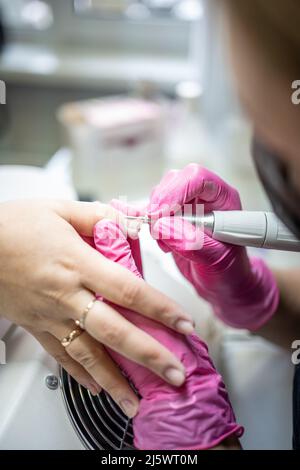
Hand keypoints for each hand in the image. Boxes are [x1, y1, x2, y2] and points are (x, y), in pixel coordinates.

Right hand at [0, 199, 194, 416]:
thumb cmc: (13, 225)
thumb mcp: (60, 209)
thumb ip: (100, 216)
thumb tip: (134, 223)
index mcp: (76, 262)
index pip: (128, 290)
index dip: (159, 309)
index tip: (184, 325)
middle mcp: (65, 294)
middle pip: (114, 331)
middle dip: (149, 355)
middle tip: (175, 374)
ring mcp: (50, 316)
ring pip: (88, 355)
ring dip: (117, 381)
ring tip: (137, 402)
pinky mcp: (36, 327)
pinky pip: (62, 357)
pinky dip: (81, 376)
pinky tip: (98, 389)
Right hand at [148, 164, 278, 330]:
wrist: (223, 286)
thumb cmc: (230, 274)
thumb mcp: (218, 262)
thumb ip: (194, 244)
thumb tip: (165, 228)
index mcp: (224, 200)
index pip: (198, 179)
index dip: (176, 191)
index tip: (161, 213)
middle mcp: (205, 197)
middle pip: (176, 180)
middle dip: (161, 203)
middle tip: (157, 228)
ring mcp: (188, 206)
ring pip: (162, 194)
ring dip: (156, 217)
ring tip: (166, 242)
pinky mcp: (173, 217)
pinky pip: (154, 210)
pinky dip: (152, 226)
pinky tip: (164, 244)